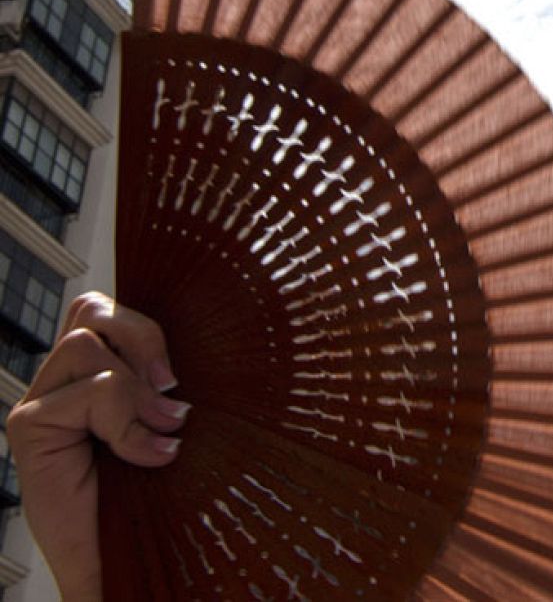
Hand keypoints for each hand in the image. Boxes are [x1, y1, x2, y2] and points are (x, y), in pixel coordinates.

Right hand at [6, 293, 187, 601]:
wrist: (121, 560)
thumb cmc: (152, 495)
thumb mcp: (168, 425)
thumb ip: (165, 387)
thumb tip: (204, 346)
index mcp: (90, 375)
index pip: (101, 310)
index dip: (144, 326)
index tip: (178, 376)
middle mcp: (60, 384)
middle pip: (92, 311)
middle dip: (143, 339)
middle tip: (170, 390)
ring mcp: (40, 403)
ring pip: (88, 345)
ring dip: (137, 389)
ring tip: (161, 430)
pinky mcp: (29, 426)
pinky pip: (91, 392)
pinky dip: (129, 423)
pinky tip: (148, 456)